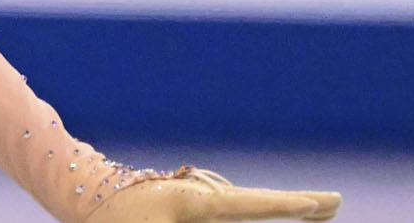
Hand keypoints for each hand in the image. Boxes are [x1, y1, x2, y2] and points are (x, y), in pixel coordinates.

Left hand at [87, 166, 338, 221]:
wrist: (79, 194)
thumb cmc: (113, 220)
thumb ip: (201, 210)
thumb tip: (219, 202)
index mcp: (195, 204)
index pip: (254, 206)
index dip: (292, 206)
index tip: (328, 201)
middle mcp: (200, 196)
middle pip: (256, 203)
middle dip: (296, 206)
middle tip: (334, 203)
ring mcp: (194, 198)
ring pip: (240, 206)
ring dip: (273, 206)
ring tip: (316, 206)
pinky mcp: (187, 205)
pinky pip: (227, 210)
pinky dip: (255, 208)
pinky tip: (285, 209)